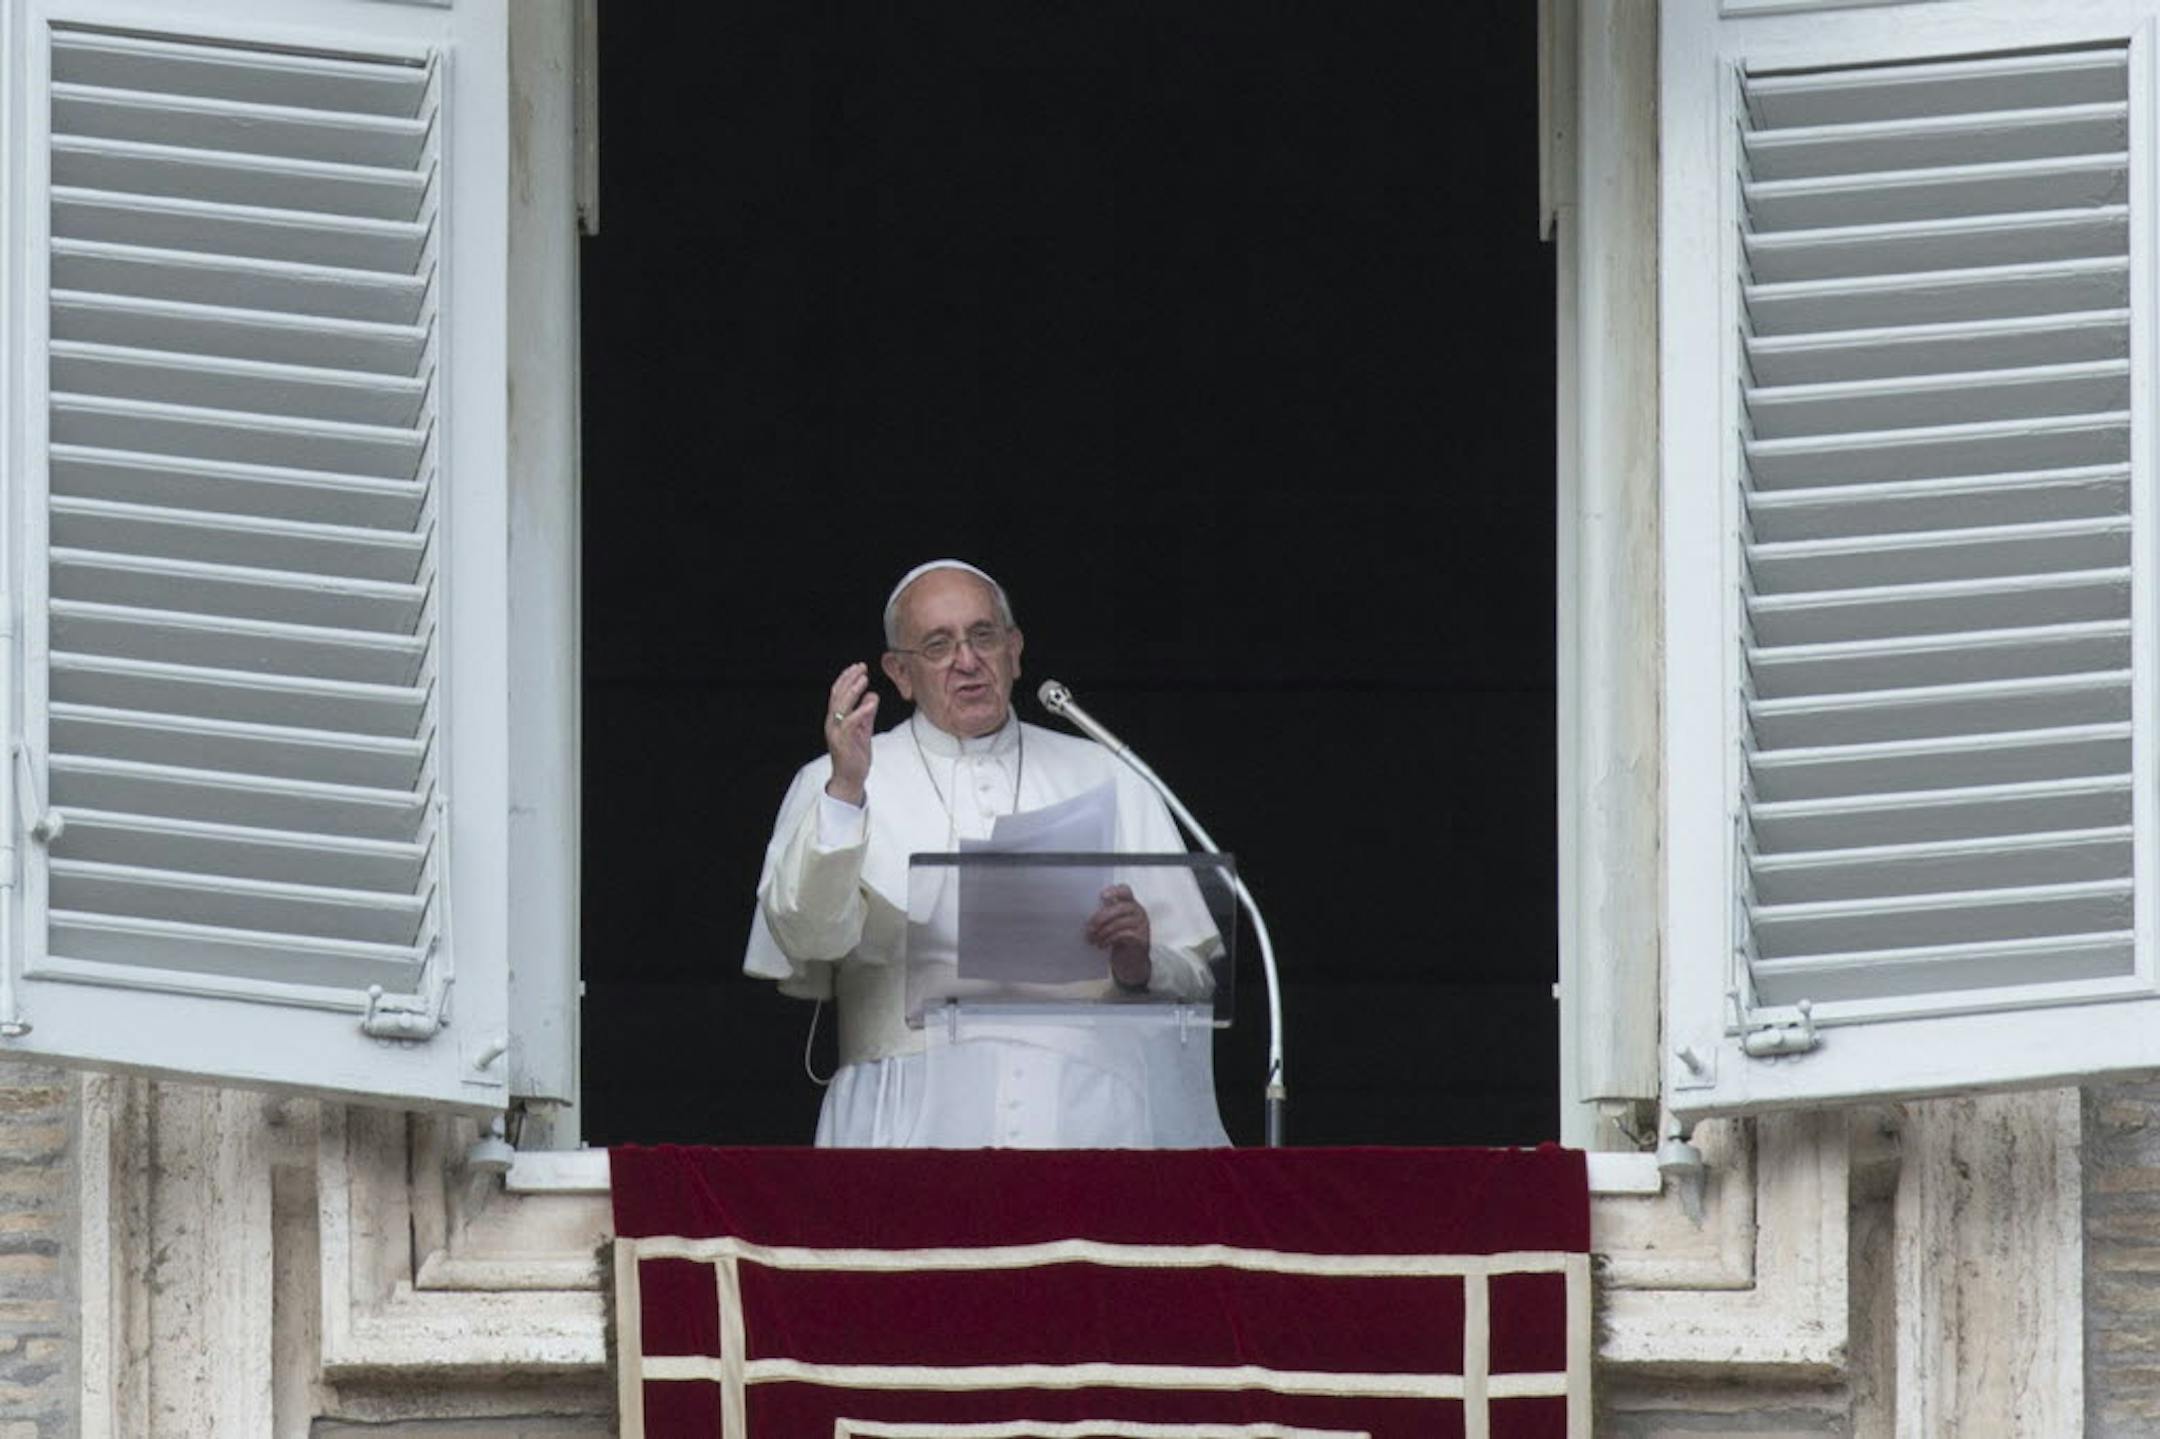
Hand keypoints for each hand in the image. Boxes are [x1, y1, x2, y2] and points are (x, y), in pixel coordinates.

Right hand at [823, 662, 877, 804]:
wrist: (850, 779)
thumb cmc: (855, 755)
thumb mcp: (863, 730)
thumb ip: (867, 714)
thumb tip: (872, 696)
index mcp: (836, 719)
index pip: (838, 694)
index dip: (847, 679)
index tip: (858, 667)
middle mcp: (832, 723)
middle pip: (837, 695)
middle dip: (849, 679)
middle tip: (861, 667)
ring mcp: (836, 732)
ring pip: (841, 706)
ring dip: (852, 691)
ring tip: (863, 679)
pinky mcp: (842, 742)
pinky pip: (850, 723)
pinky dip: (860, 711)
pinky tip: (870, 702)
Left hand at [1086, 884, 1150, 990]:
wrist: (1132, 961)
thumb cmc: (1119, 939)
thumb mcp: (1113, 924)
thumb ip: (1106, 915)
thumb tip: (1087, 915)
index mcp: (1130, 903)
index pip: (1125, 891)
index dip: (1114, 890)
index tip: (1102, 896)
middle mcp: (1138, 911)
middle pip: (1119, 908)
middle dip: (1101, 918)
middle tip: (1089, 929)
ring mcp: (1142, 925)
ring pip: (1119, 923)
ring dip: (1102, 932)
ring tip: (1093, 940)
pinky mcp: (1141, 938)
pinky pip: (1122, 935)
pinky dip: (1108, 940)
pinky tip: (1101, 945)